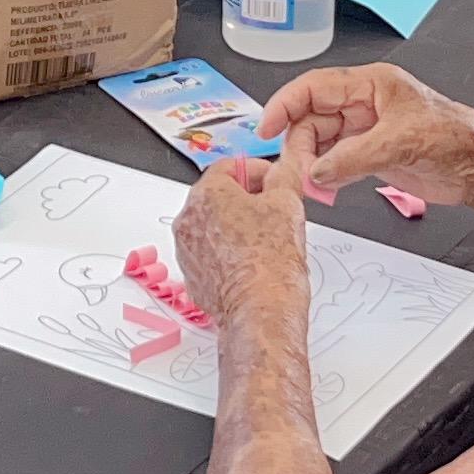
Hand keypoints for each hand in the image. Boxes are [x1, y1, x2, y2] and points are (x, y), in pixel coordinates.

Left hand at [173, 151, 313, 331]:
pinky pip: (209, 253)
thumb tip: (283, 170)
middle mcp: (188, 219)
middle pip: (217, 196)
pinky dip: (227, 252)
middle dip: (246, 198)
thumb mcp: (287, 202)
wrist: (261, 307)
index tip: (272, 179)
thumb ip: (283, 176)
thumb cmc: (270, 260)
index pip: (229, 166)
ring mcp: (186, 249)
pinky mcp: (192, 275)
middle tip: (272, 208)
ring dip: (235, 226)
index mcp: (207, 194)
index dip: (256, 170)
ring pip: (212, 225)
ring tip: (265, 238)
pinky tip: (251, 260)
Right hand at [257, 61, 473, 206]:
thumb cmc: (458, 138)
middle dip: (300, 143)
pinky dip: (325, 175)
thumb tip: (316, 171)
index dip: (285, 105)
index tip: (266, 127)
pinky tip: (323, 187)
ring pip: (321, 142)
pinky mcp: (371, 155)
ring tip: (309, 183)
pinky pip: (335, 161)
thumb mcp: (400, 143)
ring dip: (312, 163)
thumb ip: (353, 158)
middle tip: (297, 171)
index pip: (314, 88)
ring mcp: (367, 131)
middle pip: (312, 118)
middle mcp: (365, 104)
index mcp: (372, 84)